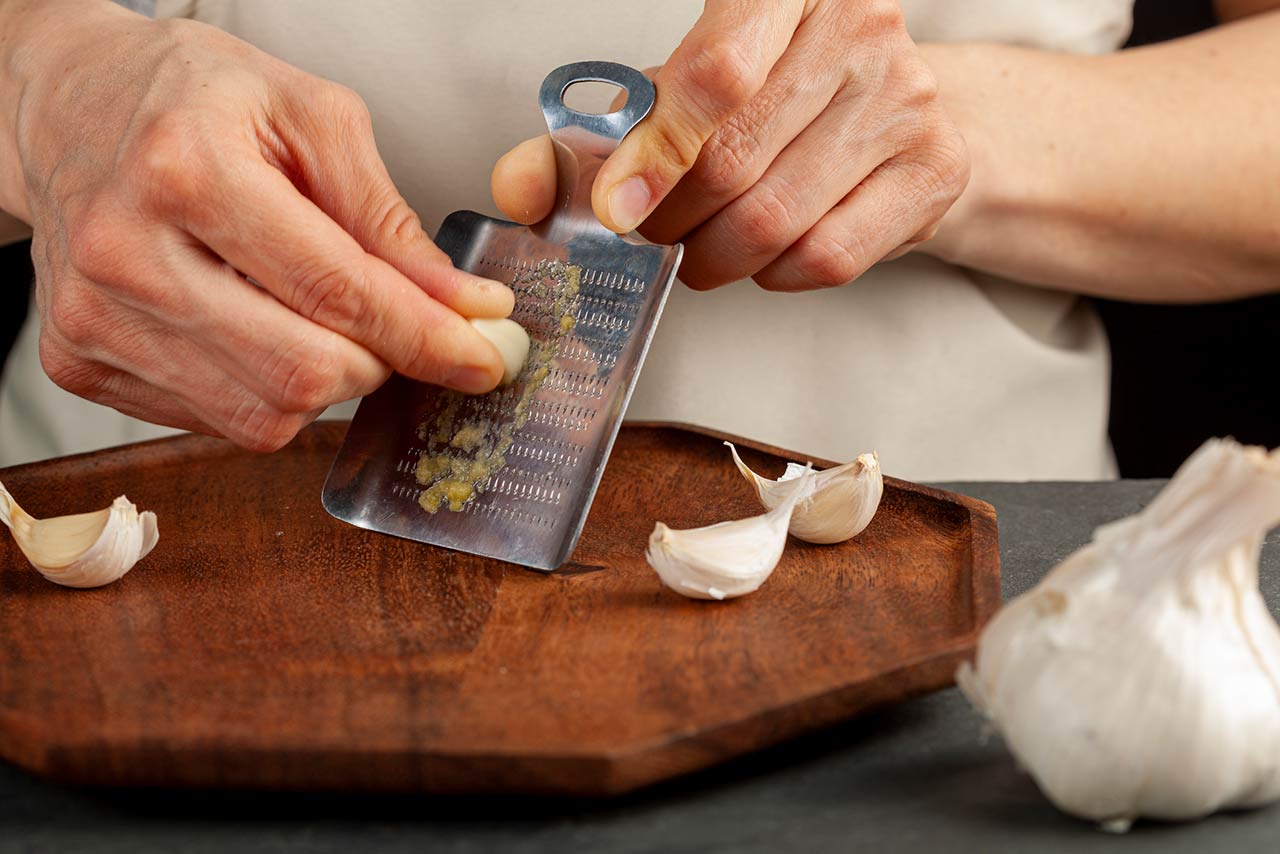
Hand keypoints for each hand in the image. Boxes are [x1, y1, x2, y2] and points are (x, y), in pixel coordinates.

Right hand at [0, 0, 512, 449]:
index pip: (335, 292)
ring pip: (263, 416)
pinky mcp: (79, 363)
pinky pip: (218, 421)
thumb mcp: (309, 115)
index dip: (425, 337)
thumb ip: (388, 217)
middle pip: (301, 373)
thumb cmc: (191, 99)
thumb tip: (461, 305)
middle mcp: (126, 253)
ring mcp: (93, 320)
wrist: (69, 107)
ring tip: (322, 319)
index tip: (482, 356)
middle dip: (379, 364)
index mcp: (185, 169)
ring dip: (328, 382)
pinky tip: (262, 329)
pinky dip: (269, 391)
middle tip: (403, 330)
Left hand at [492, 0, 968, 290]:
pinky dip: (774, 275)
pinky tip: (765, 254)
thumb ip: (598, 135)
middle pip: (735, 163)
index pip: (717, 75)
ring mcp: (906, 99)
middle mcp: (859, 27)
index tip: (613, 209)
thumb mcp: (680, 90)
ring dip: (714, 258)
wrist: (890, 110)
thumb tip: (520, 189)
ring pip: (776, 221)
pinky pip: (826, 257)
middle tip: (651, 236)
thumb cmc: (773, 93)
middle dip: (671, 222)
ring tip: (699, 251)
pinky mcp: (933, 169)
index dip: (655, 156)